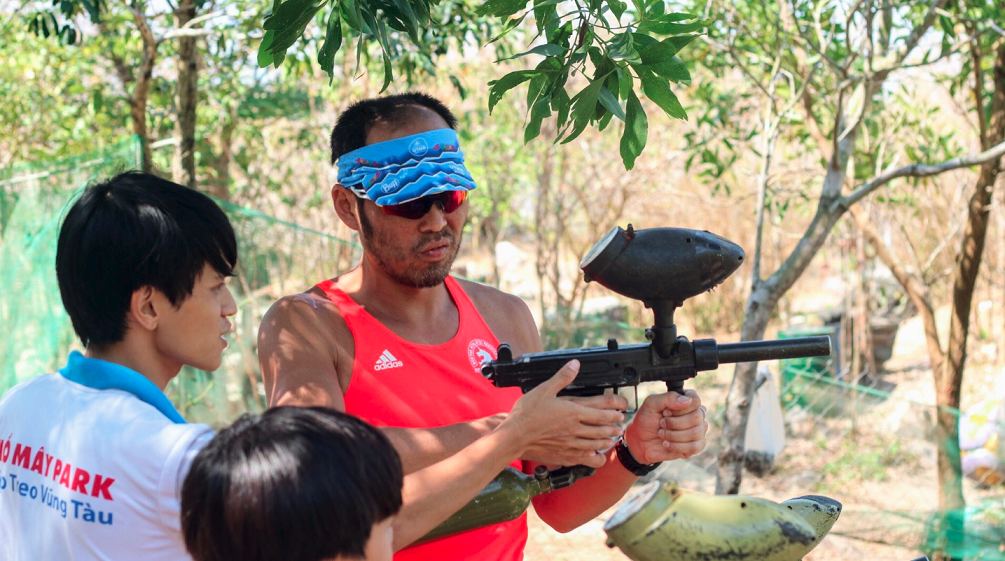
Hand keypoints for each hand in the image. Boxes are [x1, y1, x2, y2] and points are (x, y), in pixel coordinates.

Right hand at [504, 360, 628, 468]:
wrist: (514, 437)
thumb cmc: (527, 413)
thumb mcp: (544, 390)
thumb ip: (562, 378)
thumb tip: (575, 365)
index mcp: (573, 412)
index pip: (601, 413)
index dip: (613, 413)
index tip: (621, 412)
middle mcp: (575, 429)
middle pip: (601, 430)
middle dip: (613, 428)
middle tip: (620, 427)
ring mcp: (570, 444)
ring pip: (595, 445)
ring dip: (606, 442)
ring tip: (611, 440)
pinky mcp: (563, 456)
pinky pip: (583, 459)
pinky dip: (593, 457)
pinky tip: (595, 456)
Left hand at [622, 389, 707, 464]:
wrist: (640, 442)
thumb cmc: (646, 420)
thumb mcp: (651, 404)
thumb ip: (668, 398)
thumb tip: (687, 400)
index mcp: (686, 401)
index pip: (695, 400)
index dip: (680, 408)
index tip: (665, 412)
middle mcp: (695, 415)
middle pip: (697, 417)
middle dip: (675, 423)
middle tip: (661, 423)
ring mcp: (698, 431)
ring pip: (696, 433)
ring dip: (674, 435)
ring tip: (662, 434)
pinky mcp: (695, 446)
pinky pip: (695, 447)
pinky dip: (677, 446)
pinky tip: (667, 444)